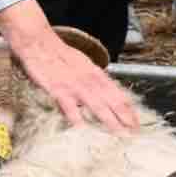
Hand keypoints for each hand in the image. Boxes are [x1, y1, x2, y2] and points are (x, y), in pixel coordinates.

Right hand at [0, 0, 139, 133]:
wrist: (38, 42)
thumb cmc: (58, 54)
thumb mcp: (81, 64)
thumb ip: (92, 80)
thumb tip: (102, 96)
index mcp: (96, 73)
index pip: (117, 93)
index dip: (129, 109)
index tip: (137, 123)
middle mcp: (89, 79)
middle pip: (112, 101)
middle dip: (125, 118)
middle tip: (136, 134)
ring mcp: (74, 85)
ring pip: (96, 105)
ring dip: (109, 121)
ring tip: (120, 135)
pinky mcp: (58, 89)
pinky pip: (69, 107)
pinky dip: (77, 118)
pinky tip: (84, 131)